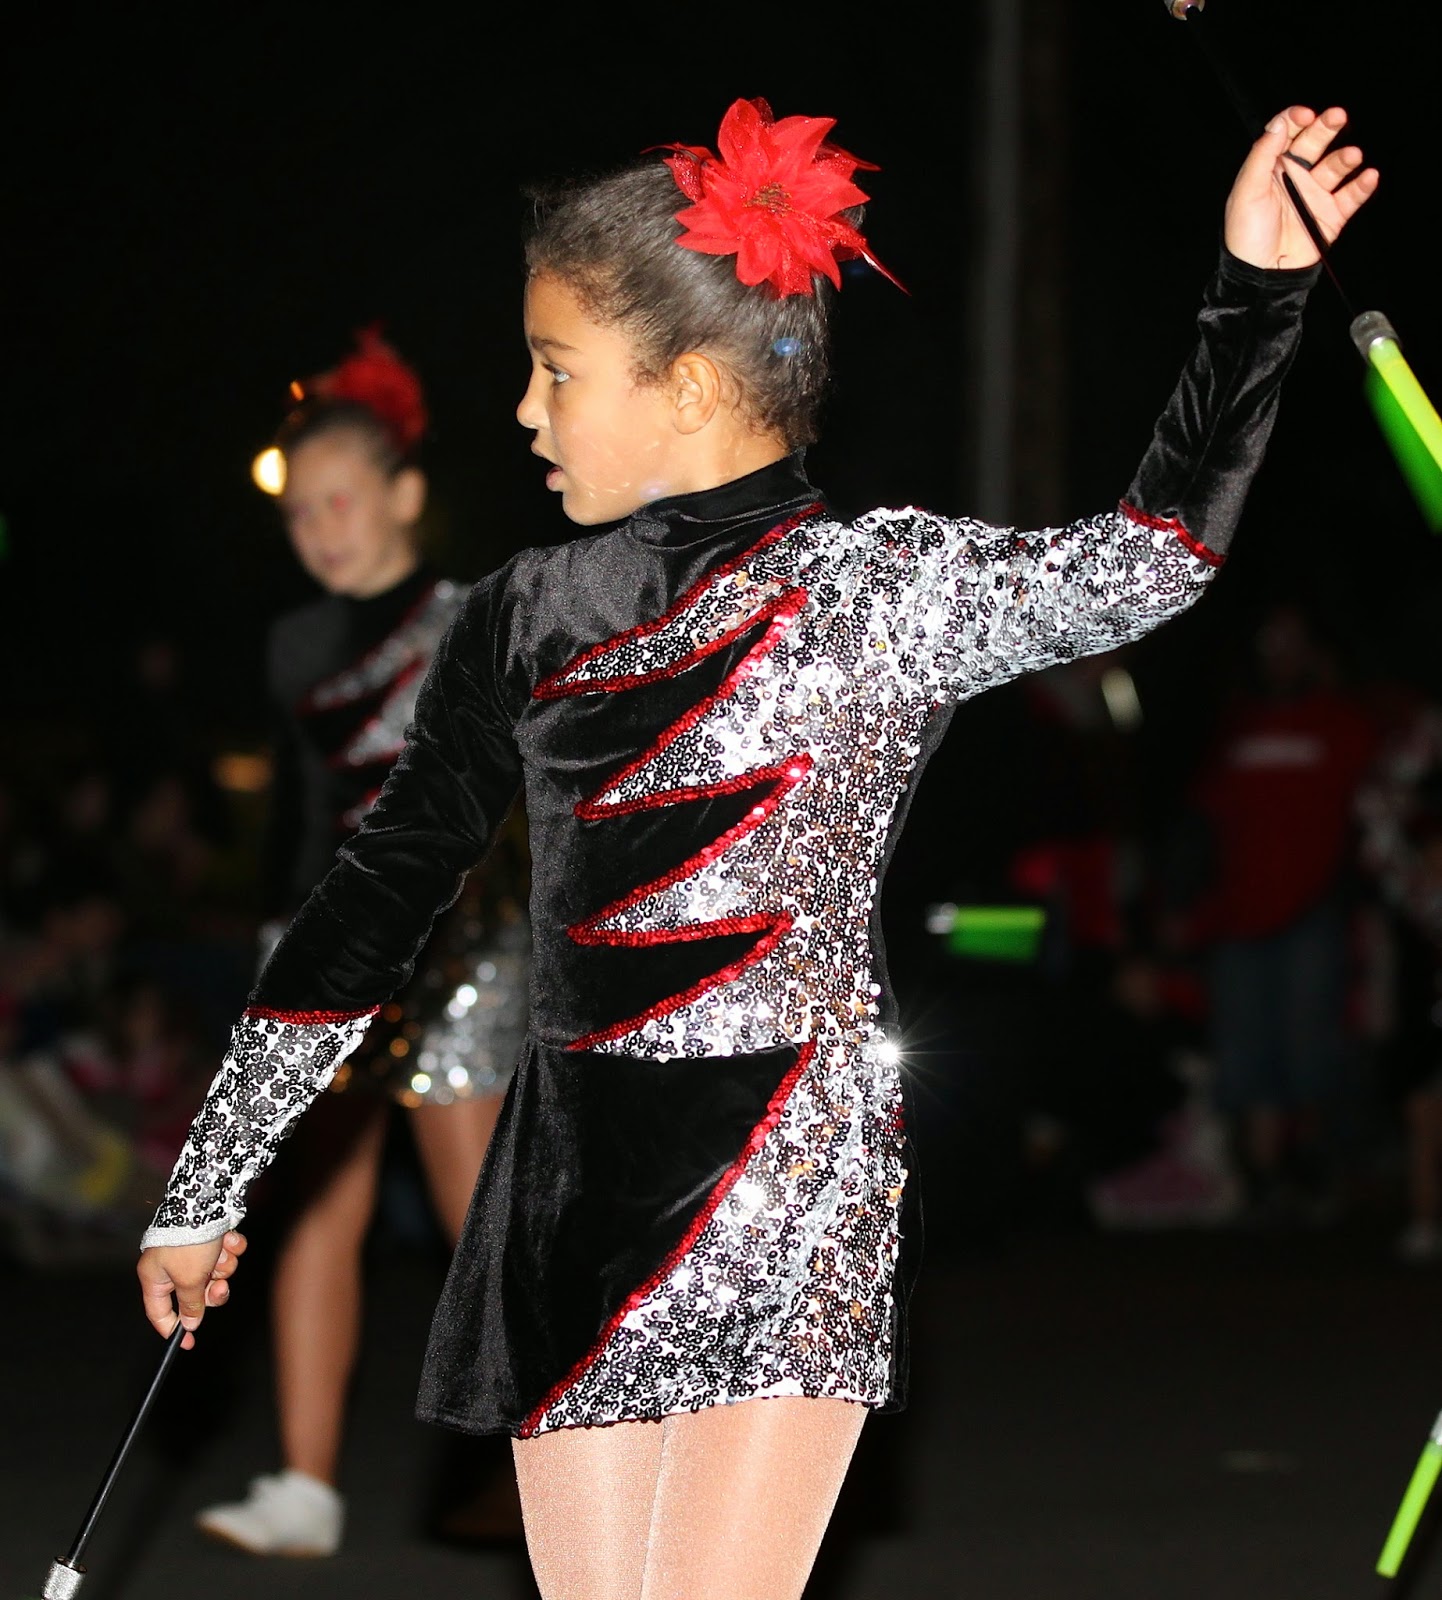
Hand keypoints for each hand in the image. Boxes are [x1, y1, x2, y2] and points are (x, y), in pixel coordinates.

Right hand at [137, 1230, 247, 1348]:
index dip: (173, 1328)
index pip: (159, 1311)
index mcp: (155, 1275)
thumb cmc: (189, 1242)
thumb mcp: (189, 1279)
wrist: (208, 1202)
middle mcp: (172, 1263)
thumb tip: (190, 1323)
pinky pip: (225, 1253)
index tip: (188, 1343)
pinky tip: (230, 1238)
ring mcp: (193, 1249)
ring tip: (222, 1253)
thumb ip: (190, 1304)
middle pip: (195, 1293)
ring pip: (214, 1273)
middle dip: (212, 1290)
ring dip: (223, 1267)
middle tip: (221, 1286)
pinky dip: (231, 1248)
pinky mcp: (212, 1236)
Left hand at [1224, 105, 1378, 269]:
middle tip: (1337, 116)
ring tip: (1351, 156)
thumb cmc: (1246, 236)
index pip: (1287, 133)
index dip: (1296, 120)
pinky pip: (1351, 196)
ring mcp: (1314, 194)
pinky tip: (1368, 176)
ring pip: (1335, 166)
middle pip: (1314, 142)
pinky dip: (1362, 185)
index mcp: (1271, 168)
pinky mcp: (1331, 214)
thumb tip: (1278, 124)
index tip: (1305, 115)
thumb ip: (1261, 156)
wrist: (1260, 275)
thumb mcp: (1245, 193)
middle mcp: (1294, 176)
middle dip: (1326, 127)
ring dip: (1345, 158)